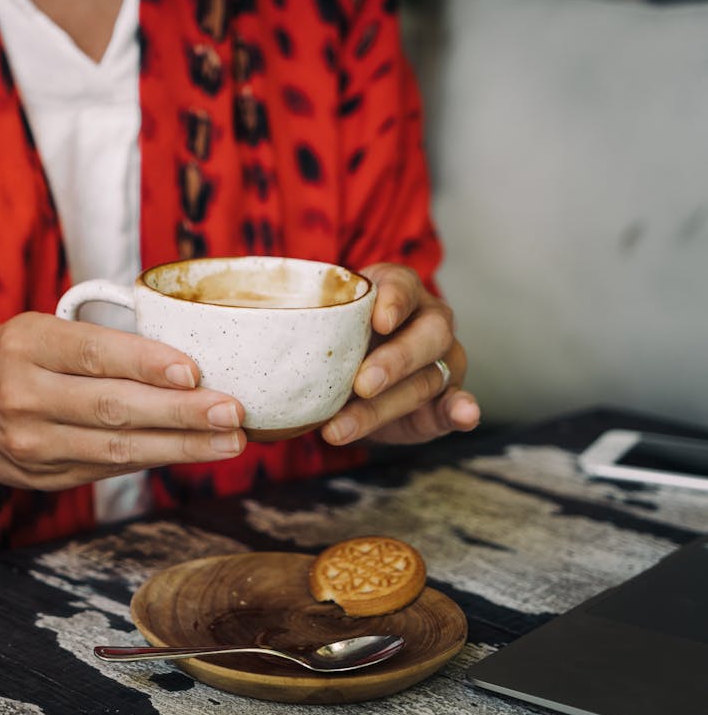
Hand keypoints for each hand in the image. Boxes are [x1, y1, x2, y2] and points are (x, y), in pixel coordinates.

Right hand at [0, 312, 246, 490]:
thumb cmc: (9, 359)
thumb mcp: (37, 331)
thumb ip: (96, 343)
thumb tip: (182, 360)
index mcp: (25, 344)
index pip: (92, 352)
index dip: (145, 362)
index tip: (194, 370)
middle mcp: (22, 395)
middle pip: (112, 406)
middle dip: (180, 413)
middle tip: (231, 412)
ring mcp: (30, 443)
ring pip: (116, 448)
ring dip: (180, 446)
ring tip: (228, 441)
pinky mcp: (43, 477)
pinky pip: (108, 467)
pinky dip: (153, 459)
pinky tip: (190, 451)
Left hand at [320, 264, 480, 445]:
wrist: (352, 377)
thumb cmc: (336, 339)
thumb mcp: (321, 323)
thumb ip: (302, 320)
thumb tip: (250, 331)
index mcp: (398, 291)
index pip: (402, 286)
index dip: (393, 301)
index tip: (379, 320)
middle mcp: (428, 321)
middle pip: (425, 336)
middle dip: (393, 361)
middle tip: (360, 384)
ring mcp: (442, 360)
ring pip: (426, 380)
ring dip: (386, 406)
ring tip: (343, 428)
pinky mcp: (446, 398)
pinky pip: (456, 403)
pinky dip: (462, 411)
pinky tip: (465, 414)